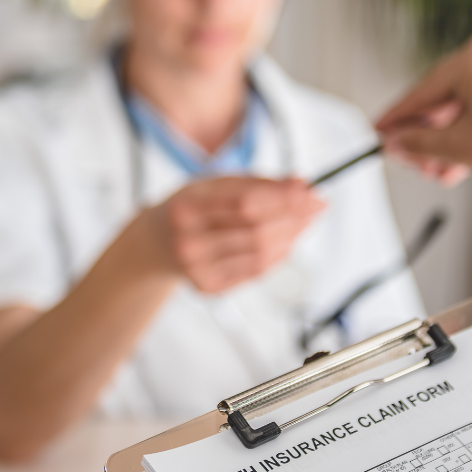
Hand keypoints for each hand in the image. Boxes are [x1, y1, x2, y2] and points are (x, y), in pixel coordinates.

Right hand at [139, 177, 323, 293]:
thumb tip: (301, 184)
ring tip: (305, 222)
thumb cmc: (190, 209)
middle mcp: (187, 242)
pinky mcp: (209, 288)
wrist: (156, 244)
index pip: (244, 203)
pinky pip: (256, 272)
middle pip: (256, 232)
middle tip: (315, 206)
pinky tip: (287, 241)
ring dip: (291, 237)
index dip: (283, 198)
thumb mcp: (213, 184)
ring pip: (261, 255)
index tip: (310, 191)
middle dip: (294, 218)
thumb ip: (256, 183)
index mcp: (186, 208)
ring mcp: (197, 269)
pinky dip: (279, 255)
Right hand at [375, 28, 471, 187]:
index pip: (421, 92)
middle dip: (431, 136)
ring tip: (448, 170)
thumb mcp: (461, 149)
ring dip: (457, 136)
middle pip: (448, 96)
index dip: (397, 120)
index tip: (382, 132)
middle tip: (417, 162)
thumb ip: (419, 144)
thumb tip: (399, 143)